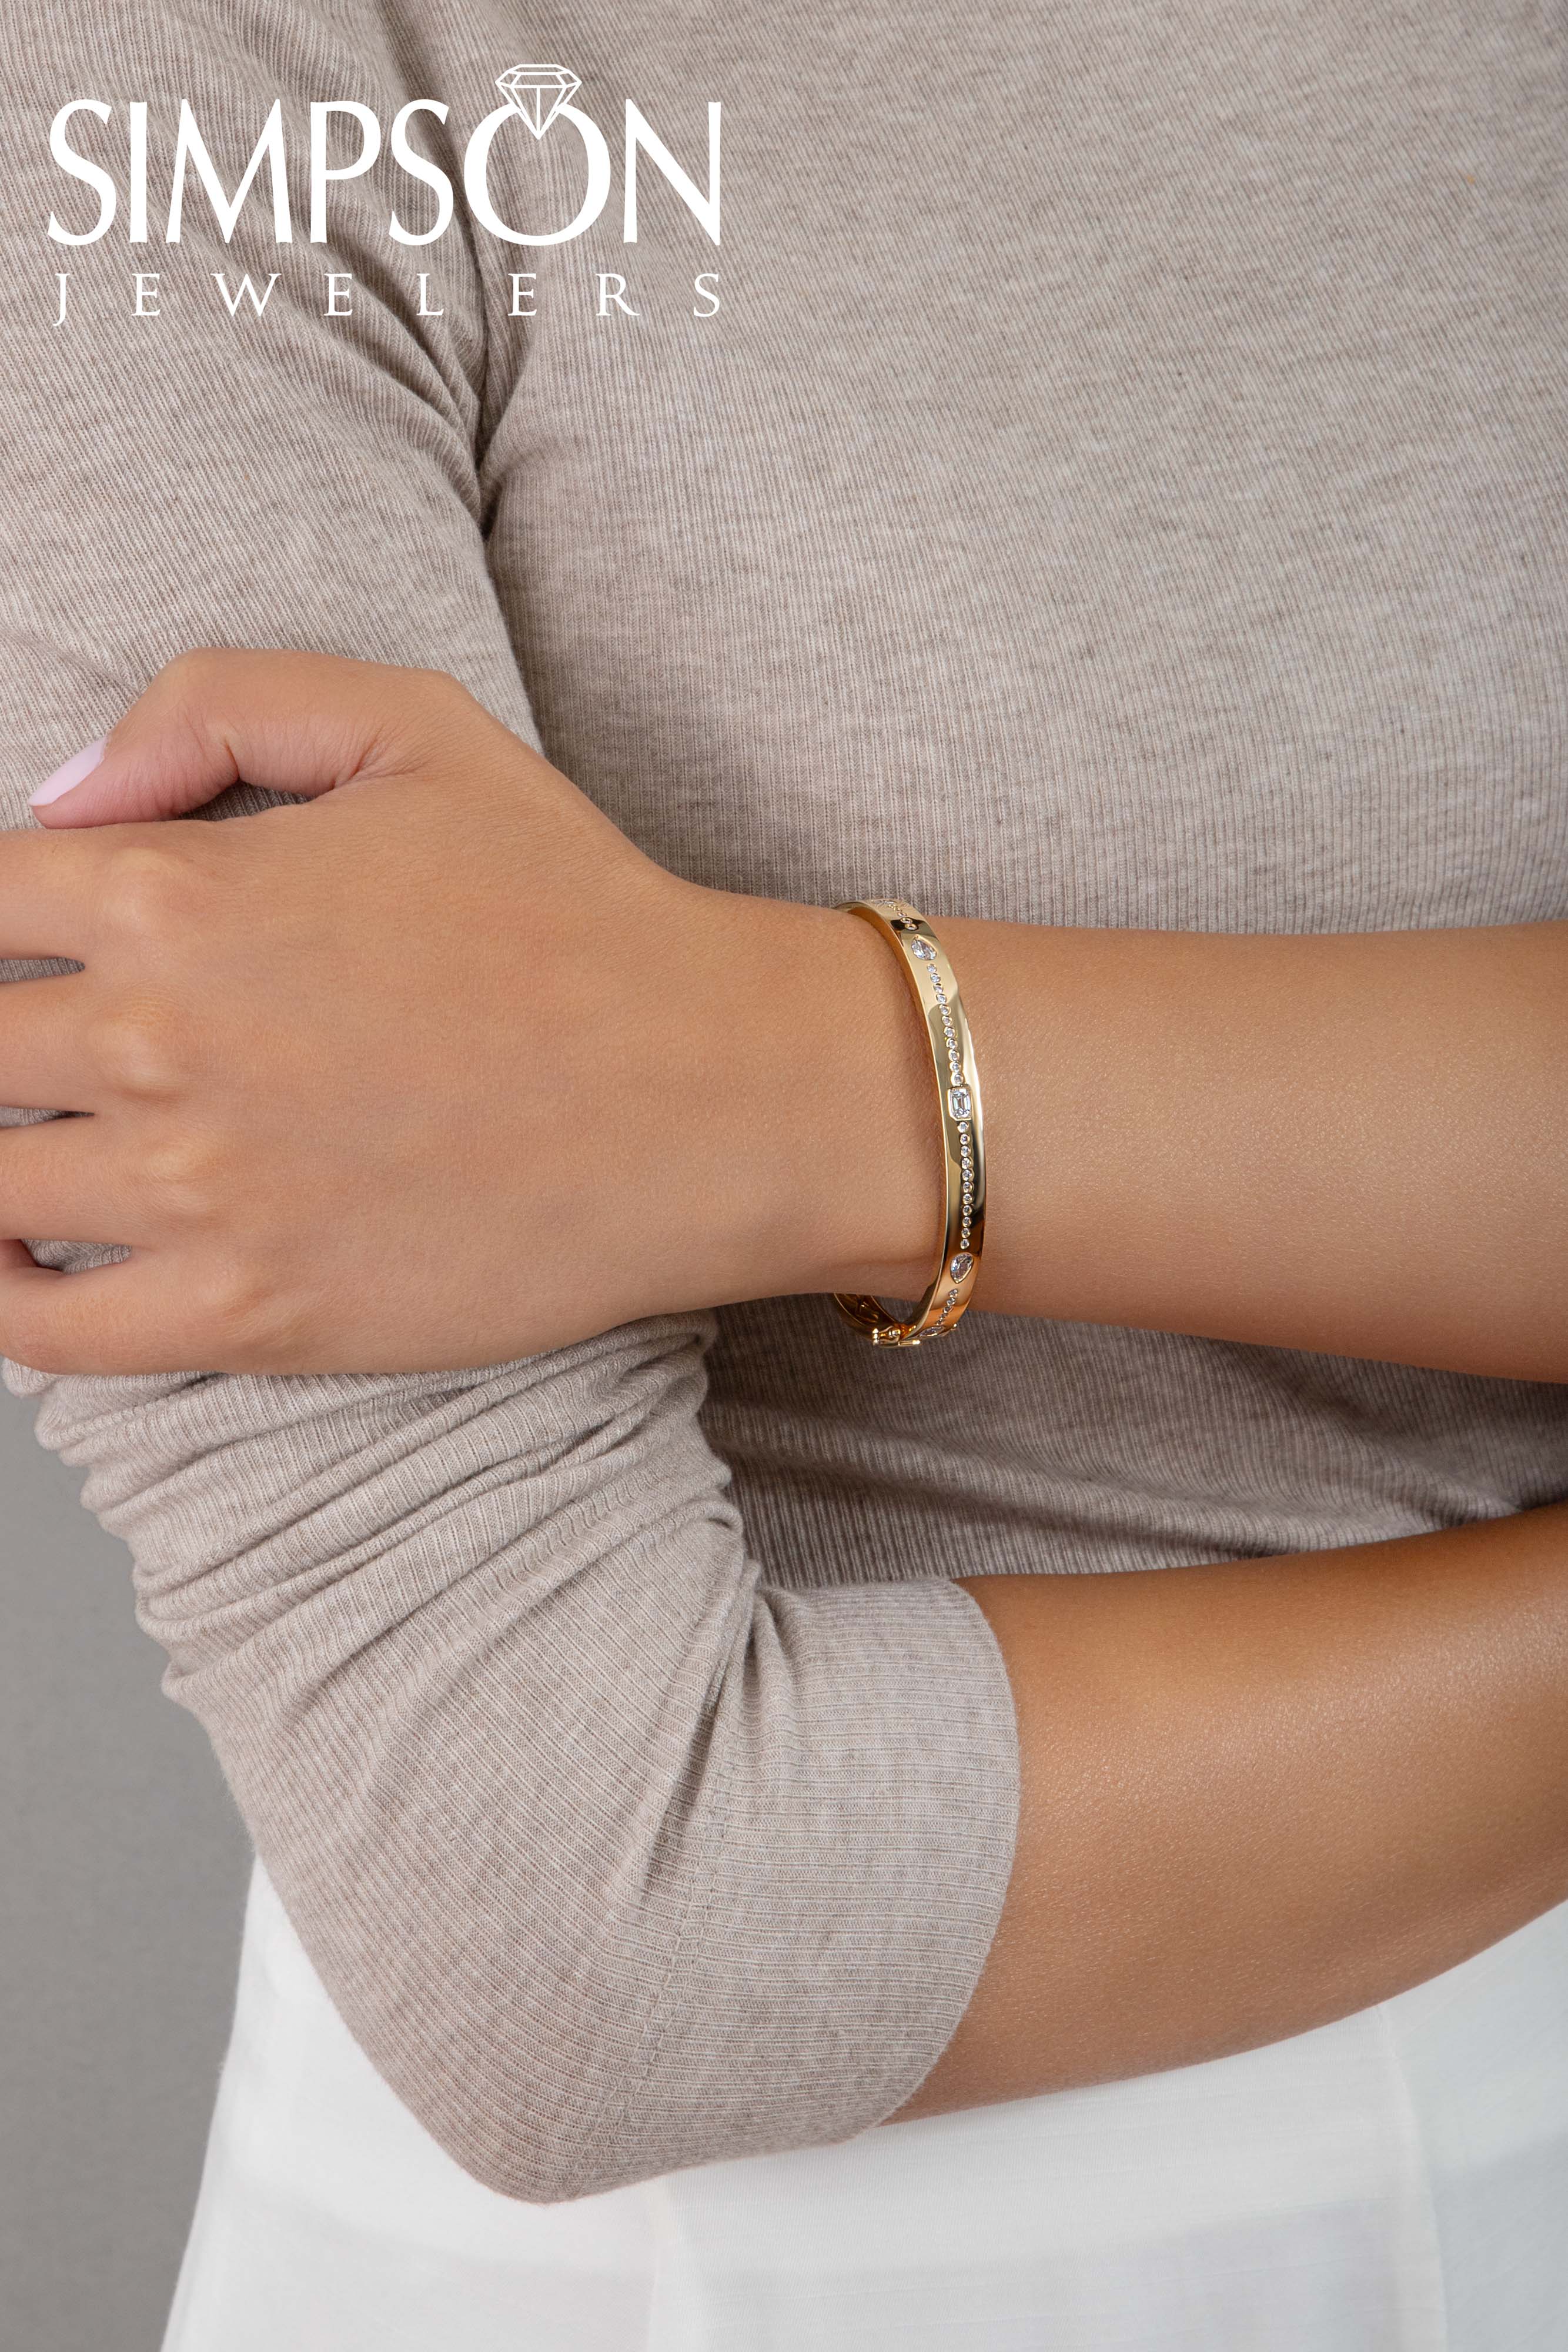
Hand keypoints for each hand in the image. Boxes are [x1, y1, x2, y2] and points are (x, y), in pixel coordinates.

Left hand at [1, 650, 936, 1372]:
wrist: (718, 1095)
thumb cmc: (581, 913)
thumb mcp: (416, 728)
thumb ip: (216, 706)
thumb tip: (64, 796)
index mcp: (177, 890)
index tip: (28, 953)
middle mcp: (160, 1041)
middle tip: (43, 1056)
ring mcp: (199, 1191)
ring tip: (41, 1147)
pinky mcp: (253, 1315)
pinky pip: (42, 1330)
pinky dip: (1, 1297)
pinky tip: (20, 1263)